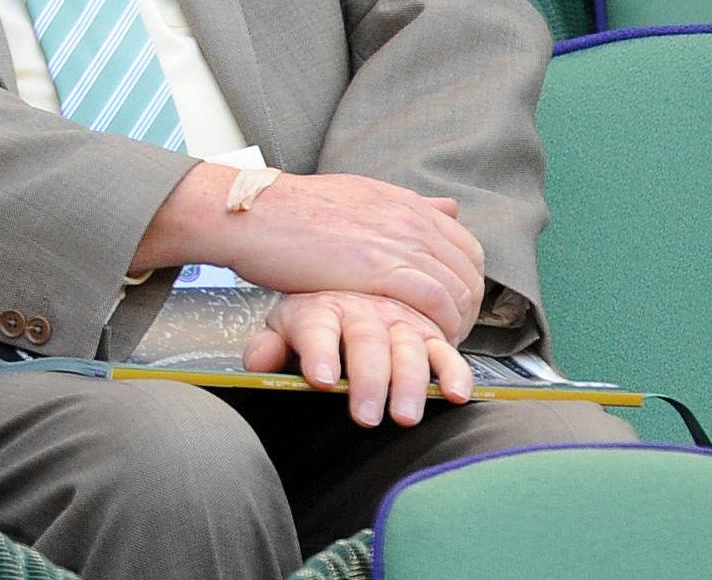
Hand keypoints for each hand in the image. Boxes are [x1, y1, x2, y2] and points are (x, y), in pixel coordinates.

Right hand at [143, 166, 486, 342]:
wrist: (257, 213)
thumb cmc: (292, 209)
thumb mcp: (357, 194)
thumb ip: (404, 204)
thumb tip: (445, 206)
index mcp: (406, 203)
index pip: (466, 246)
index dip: (466, 283)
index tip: (452, 308)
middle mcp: (411, 219)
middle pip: (468, 272)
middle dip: (467, 309)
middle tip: (449, 334)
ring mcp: (400, 242)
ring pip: (457, 290)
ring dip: (456, 324)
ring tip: (437, 346)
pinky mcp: (383, 269)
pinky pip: (435, 302)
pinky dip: (438, 327)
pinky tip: (424, 343)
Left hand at [243, 290, 473, 427]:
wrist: (352, 294)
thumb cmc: (315, 324)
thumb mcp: (285, 330)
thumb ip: (269, 348)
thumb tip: (256, 364)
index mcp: (321, 308)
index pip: (317, 329)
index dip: (319, 352)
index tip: (321, 380)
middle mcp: (363, 311)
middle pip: (367, 342)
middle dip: (368, 380)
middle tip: (365, 416)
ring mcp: (399, 321)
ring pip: (409, 349)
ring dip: (410, 383)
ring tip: (404, 416)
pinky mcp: (430, 334)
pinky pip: (445, 352)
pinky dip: (454, 372)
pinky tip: (455, 395)